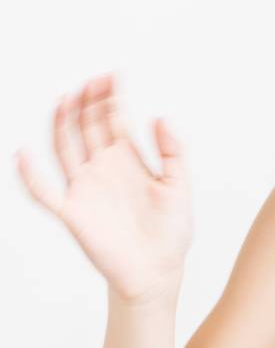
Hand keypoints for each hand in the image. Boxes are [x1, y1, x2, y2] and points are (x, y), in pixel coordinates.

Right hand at [13, 72, 193, 304]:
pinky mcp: (73, 213)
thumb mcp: (179, 186)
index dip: (112, 97)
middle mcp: (102, 168)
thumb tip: (160, 116)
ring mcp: (85, 188)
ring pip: (65, 148)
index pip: (114, 119)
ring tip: (64, 99)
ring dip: (62, 124)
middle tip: (92, 81)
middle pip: (87, 126)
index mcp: (128, 159)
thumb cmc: (170, 232)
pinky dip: (30, 175)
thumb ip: (173, 152)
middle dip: (87, 102)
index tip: (114, 75)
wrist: (158, 272)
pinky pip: (44, 193)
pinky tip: (22, 154)